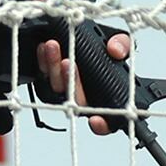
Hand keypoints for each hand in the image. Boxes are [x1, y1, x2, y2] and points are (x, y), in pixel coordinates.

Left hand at [30, 20, 130, 134]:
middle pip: (77, 103)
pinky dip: (43, 62)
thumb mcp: (121, 43)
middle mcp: (87, 99)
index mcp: (108, 97)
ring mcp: (68, 91)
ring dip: (54, 69)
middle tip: (68, 63)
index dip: (102, 125)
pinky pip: (45, 77)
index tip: (96, 120)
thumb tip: (115, 51)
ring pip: (58, 89)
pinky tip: (43, 49)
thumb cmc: (107, 49)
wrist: (88, 40)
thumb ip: (123, 45)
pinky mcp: (52, 79)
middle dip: (71, 83)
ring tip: (53, 47)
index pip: (108, 121)